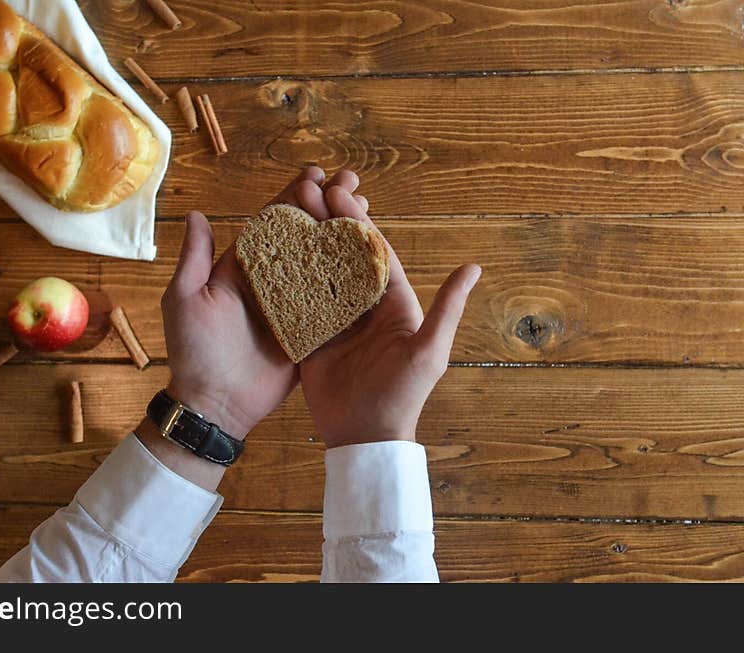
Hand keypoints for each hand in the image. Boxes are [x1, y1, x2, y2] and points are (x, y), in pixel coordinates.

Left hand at [159, 167, 365, 438]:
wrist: (215, 404)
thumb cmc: (194, 352)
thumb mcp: (186, 300)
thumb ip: (195, 259)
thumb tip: (196, 214)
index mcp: (244, 268)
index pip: (272, 222)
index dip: (293, 195)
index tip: (316, 173)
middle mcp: (273, 281)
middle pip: (305, 235)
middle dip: (327, 206)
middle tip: (353, 182)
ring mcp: (295, 306)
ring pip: (324, 262)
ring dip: (344, 235)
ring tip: (367, 209)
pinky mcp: (311, 331)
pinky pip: (334, 302)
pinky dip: (352, 280)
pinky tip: (373, 258)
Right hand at [300, 186, 480, 447]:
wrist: (365, 436)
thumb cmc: (403, 396)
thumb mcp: (429, 351)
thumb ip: (446, 309)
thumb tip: (474, 266)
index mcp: (393, 302)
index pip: (373, 252)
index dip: (356, 222)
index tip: (338, 194)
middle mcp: (363, 306)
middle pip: (342, 256)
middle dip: (326, 223)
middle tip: (306, 190)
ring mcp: (335, 320)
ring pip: (318, 273)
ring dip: (304, 243)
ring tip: (284, 212)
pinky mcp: (312, 337)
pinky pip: (297, 303)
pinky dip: (285, 280)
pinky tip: (269, 257)